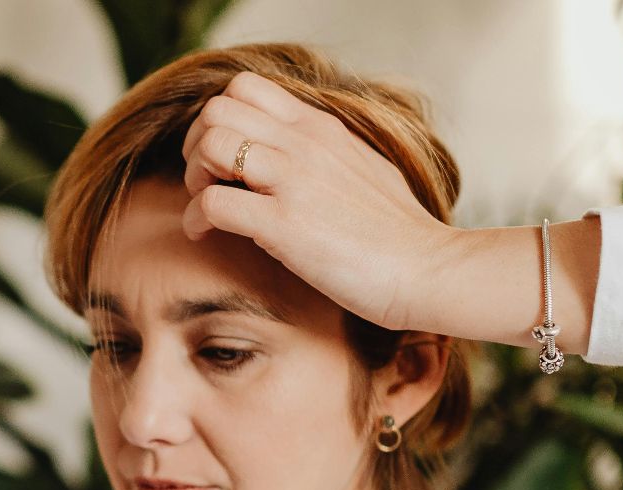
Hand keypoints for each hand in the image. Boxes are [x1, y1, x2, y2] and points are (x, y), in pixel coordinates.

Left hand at [178, 70, 459, 331]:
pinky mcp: (283, 225)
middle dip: (197, 145)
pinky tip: (206, 237)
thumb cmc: (399, 233)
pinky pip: (212, 203)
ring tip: (207, 208)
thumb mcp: (363, 170)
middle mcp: (304, 144)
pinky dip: (196, 220)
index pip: (246, 88)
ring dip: (194, 178)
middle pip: (217, 109)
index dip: (220, 119)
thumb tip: (295, 159)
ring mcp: (293, 181)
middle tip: (207, 182)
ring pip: (211, 145)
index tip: (224, 159)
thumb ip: (326, 155)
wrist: (428, 269)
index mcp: (321, 128)